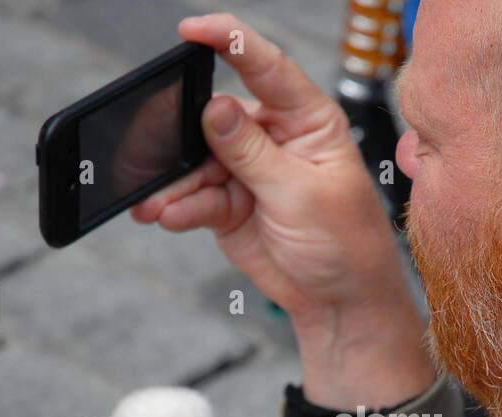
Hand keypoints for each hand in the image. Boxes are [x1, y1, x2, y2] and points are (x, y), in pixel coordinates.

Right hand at [132, 14, 435, 408]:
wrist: (340, 303)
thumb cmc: (346, 244)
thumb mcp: (301, 194)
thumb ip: (253, 153)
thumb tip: (215, 108)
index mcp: (308, 120)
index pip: (266, 68)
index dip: (229, 41)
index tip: (192, 28)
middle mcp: (275, 138)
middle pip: (216, 118)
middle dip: (184, 134)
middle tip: (156, 146)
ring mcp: (249, 171)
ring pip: (197, 162)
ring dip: (174, 183)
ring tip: (156, 204)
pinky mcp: (229, 204)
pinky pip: (193, 196)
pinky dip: (178, 206)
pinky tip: (166, 215)